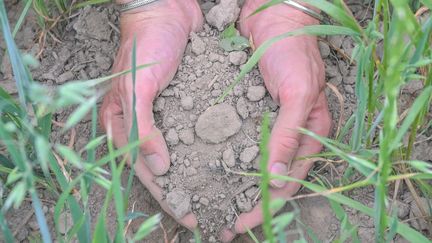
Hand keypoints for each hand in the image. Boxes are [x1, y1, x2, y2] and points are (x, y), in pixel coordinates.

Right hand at [100, 0, 202, 228]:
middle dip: (185, 193)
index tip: (189, 216)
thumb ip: (141, 127)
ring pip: (183, 154)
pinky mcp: (187, 103)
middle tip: (210, 214)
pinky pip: (197, 132)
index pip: (144, 170)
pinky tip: (227, 162)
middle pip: (165, 169)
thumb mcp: (137, 86)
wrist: (167, 10)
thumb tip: (159, 167)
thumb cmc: (146, 45)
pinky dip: (209, 149)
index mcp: (124, 123)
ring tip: (222, 196)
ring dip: (199, 176)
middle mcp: (145, 124)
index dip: (166, 195)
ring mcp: (167, 115)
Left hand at [221, 1, 330, 240]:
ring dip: (232, 187)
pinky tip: (205, 170)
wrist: (273, 17)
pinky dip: (224, 160)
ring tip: (208, 203)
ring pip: (250, 166)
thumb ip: (288, 135)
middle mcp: (287, 136)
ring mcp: (267, 125)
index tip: (239, 222)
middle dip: (245, 203)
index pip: (286, 183)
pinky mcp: (248, 113)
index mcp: (307, 136)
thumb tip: (277, 179)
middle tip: (220, 223)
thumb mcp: (297, 93)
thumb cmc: (293, 51)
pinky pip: (236, 142)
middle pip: (266, 181)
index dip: (264, 207)